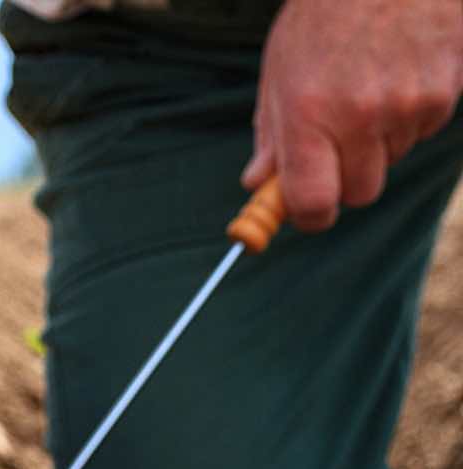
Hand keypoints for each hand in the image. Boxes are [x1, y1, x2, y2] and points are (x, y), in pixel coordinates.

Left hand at [243, 0, 462, 229]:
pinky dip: (407, 117)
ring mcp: (407, 105)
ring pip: (391, 160)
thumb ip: (271, 134)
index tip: (304, 210)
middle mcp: (359, 116)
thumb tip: (258, 184)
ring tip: (365, 90)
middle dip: (344, 182)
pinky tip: (395, 76)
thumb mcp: (279, 71)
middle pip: (358, 194)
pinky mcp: (444, 92)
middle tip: (333, 149)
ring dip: (376, 143)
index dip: (308, 215)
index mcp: (309, 114)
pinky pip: (421, 131)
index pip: (313, 203)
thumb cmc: (323, 15)